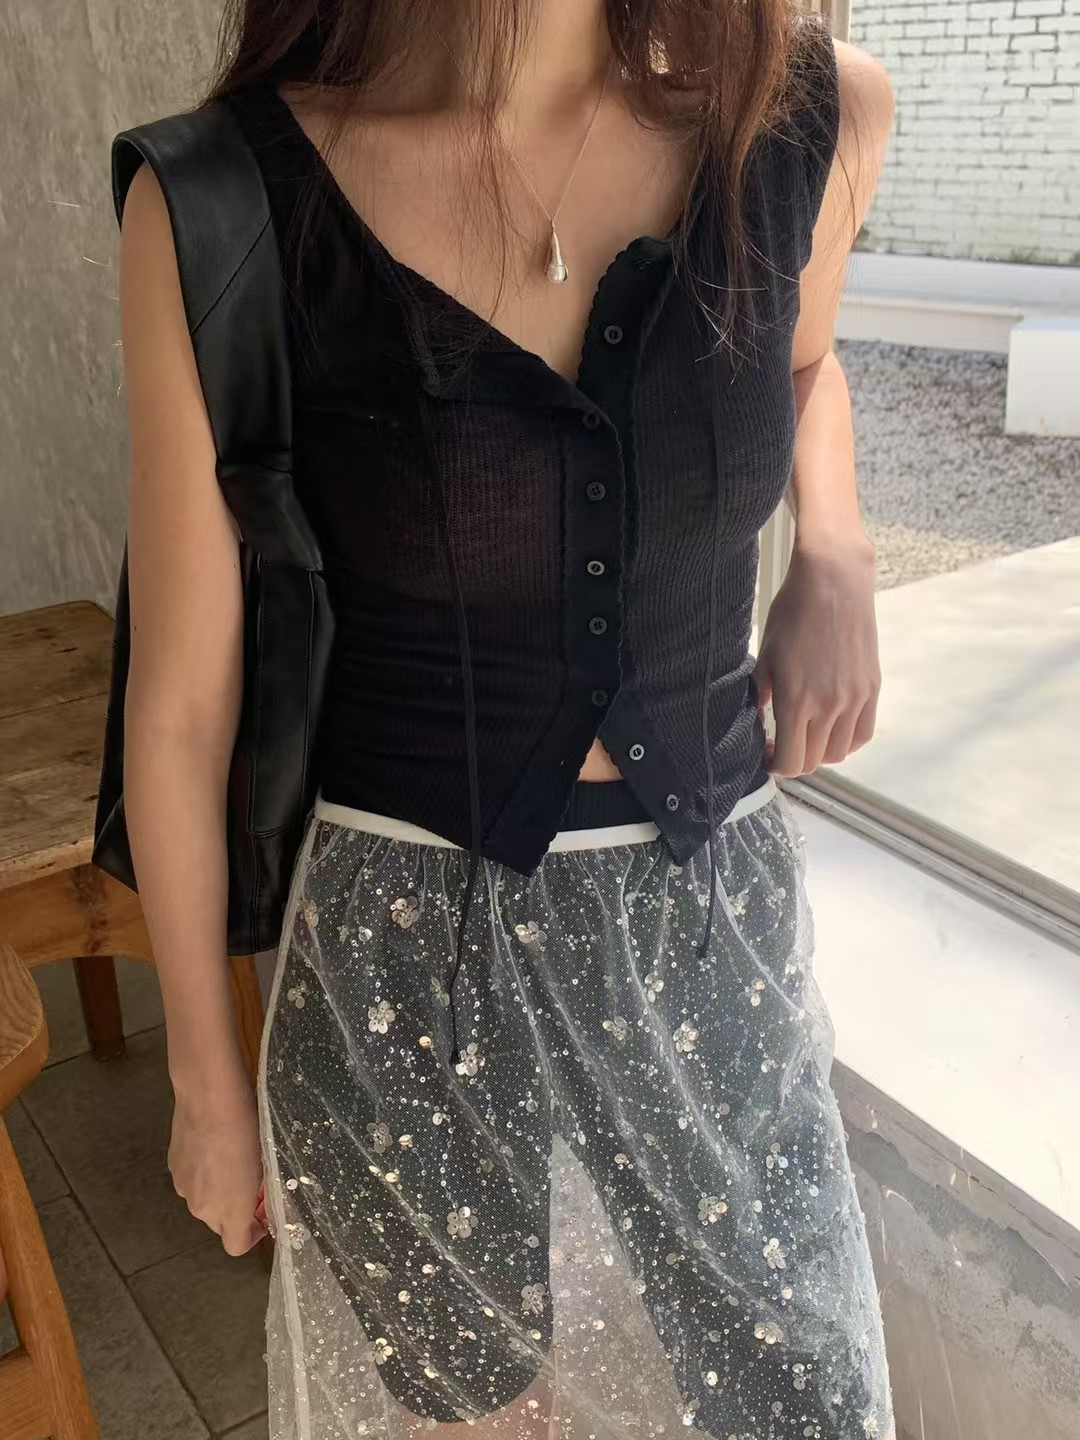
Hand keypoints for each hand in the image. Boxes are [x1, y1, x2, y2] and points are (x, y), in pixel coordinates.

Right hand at [168, 1076, 266, 1255]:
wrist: (209, 1098)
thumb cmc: (248, 1129)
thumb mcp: (266, 1163)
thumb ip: (261, 1192)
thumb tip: (263, 1200)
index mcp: (229, 1211)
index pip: (238, 1245)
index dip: (254, 1233)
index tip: (263, 1211)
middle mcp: (201, 1208)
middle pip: (220, 1223)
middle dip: (237, 1210)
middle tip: (253, 1181)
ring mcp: (183, 1188)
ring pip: (204, 1201)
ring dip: (218, 1190)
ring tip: (232, 1158)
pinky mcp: (173, 1167)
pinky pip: (192, 1181)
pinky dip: (203, 1173)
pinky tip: (213, 1145)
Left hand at [755, 535, 879, 776]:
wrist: (834, 582)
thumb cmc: (793, 612)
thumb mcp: (766, 654)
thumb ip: (761, 694)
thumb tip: (761, 720)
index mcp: (795, 700)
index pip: (791, 761)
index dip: (776, 766)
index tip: (768, 755)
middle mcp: (828, 706)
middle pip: (814, 761)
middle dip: (795, 759)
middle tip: (782, 744)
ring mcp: (854, 699)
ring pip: (840, 752)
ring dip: (820, 751)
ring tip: (807, 734)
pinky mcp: (871, 689)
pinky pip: (862, 733)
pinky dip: (846, 740)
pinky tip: (831, 727)